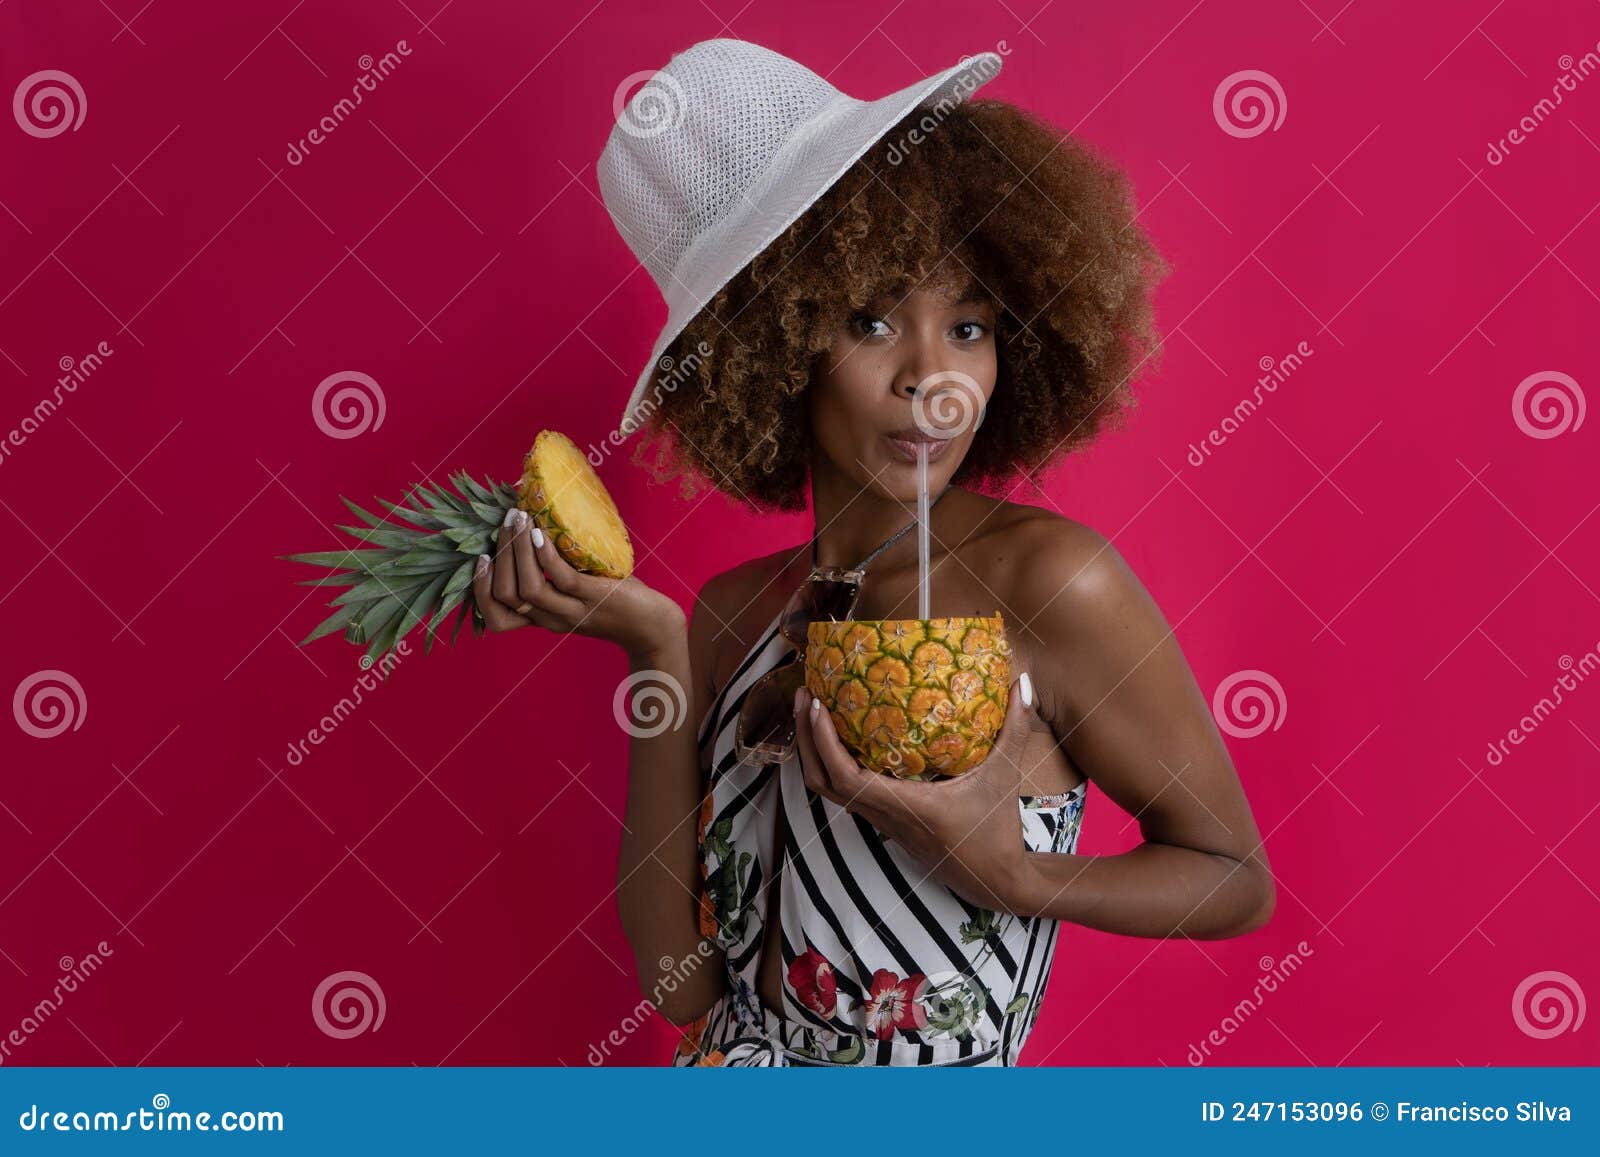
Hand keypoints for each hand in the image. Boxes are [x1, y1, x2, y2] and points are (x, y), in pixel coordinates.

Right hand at [472, 509, 685, 657]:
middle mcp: (552, 619)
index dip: (480, 590)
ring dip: (517, 551)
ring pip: (528, 588)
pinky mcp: (594, 596)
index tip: (479, 558)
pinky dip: (544, 554)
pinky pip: (560, 577)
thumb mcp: (576, 594)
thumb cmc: (613, 601)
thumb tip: (533, 526)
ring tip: (519, 520)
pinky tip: (540, 533)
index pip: (497, 618)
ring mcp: (573, 610)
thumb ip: (555, 574)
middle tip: (505, 522)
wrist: (652, 625)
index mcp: (543, 619)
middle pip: (506, 597)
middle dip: (499, 557)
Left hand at [793, 673, 1038, 912]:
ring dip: (814, 752)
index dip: (823, 742)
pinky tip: (842, 735)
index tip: (817, 705)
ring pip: (829, 790)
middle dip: (805, 739)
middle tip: (804, 695)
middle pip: (823, 782)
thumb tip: (1022, 681)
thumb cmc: (997, 831)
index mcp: (904, 806)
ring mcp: (881, 821)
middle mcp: (884, 815)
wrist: (995, 881)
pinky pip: (845, 791)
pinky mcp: (885, 821)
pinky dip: (832, 763)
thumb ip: (1015, 728)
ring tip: (812, 710)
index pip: (847, 777)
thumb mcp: (1006, 776)